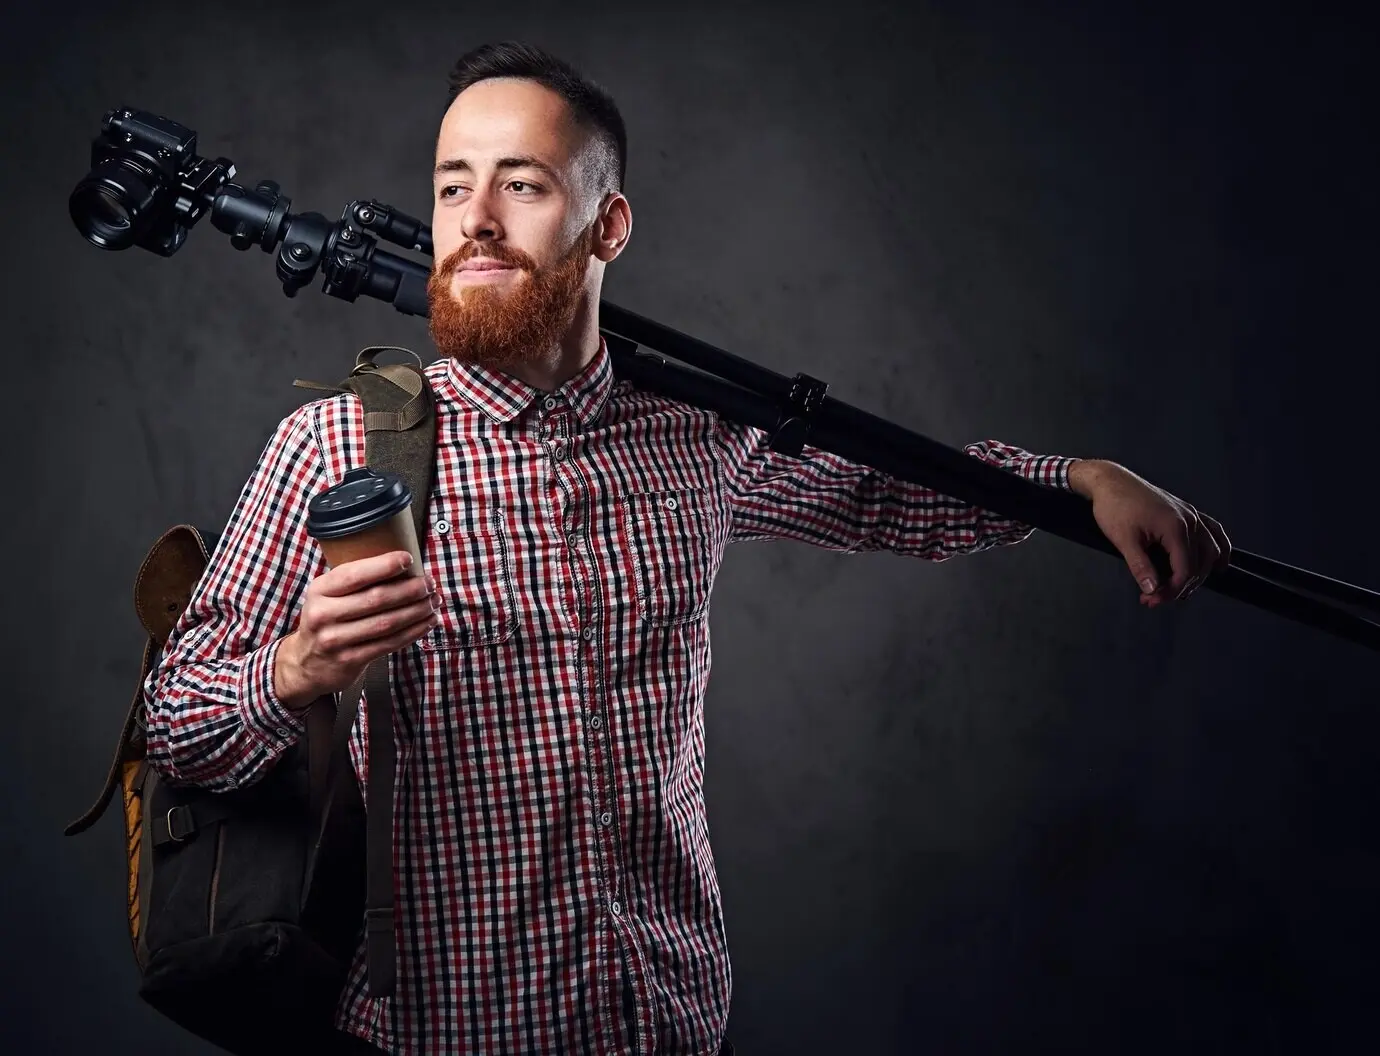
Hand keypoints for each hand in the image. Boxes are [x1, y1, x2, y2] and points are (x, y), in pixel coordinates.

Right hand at [274, 551, 438, 709]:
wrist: (305, 663)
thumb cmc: (327, 620)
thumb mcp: (328, 595)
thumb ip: (355, 582)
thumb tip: (403, 565)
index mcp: (320, 590)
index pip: (354, 574)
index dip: (384, 565)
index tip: (408, 559)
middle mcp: (324, 614)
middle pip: (376, 598)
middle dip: (410, 589)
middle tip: (430, 583)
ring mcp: (336, 639)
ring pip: (387, 622)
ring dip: (417, 611)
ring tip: (434, 602)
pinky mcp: (350, 660)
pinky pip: (389, 643)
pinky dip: (413, 632)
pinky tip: (427, 622)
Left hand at [1069, 460, 1231, 608]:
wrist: (1111, 482)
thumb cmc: (1115, 505)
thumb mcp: (1123, 540)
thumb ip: (1140, 567)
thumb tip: (1152, 590)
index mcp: (1176, 527)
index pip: (1185, 570)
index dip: (1171, 590)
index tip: (1152, 600)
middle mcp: (1190, 520)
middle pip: (1200, 564)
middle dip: (1180, 586)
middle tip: (1156, 598)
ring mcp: (1191, 515)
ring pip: (1211, 551)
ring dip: (1199, 573)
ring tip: (1179, 588)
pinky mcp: (1187, 512)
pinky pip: (1213, 533)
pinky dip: (1216, 550)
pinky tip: (1216, 563)